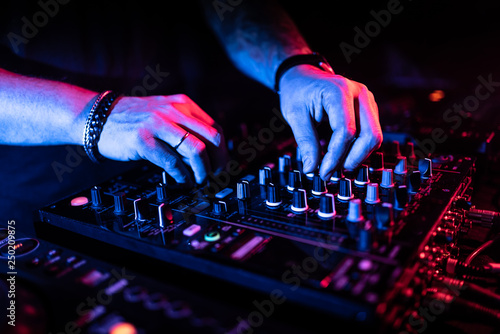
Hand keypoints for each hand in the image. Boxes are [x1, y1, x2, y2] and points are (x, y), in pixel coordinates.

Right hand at [97, 94, 227, 185]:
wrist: (97, 116)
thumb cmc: (133, 119)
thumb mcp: (164, 113)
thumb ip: (185, 126)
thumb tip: (209, 153)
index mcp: (182, 103)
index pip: (215, 128)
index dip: (223, 151)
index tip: (223, 166)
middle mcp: (173, 111)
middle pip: (211, 139)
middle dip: (218, 162)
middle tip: (215, 177)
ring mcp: (158, 124)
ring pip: (196, 149)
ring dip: (203, 171)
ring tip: (200, 181)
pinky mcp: (143, 140)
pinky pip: (172, 162)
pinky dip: (182, 175)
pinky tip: (182, 180)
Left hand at [279, 64, 382, 179]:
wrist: (303, 75)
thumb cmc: (297, 92)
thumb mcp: (294, 115)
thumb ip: (305, 142)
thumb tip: (311, 168)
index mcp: (339, 90)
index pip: (346, 131)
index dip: (335, 156)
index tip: (322, 172)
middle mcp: (359, 93)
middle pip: (370, 135)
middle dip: (352, 159)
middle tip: (332, 172)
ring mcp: (367, 100)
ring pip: (374, 137)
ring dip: (357, 156)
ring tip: (334, 165)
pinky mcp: (369, 108)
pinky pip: (371, 134)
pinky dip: (358, 149)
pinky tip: (341, 155)